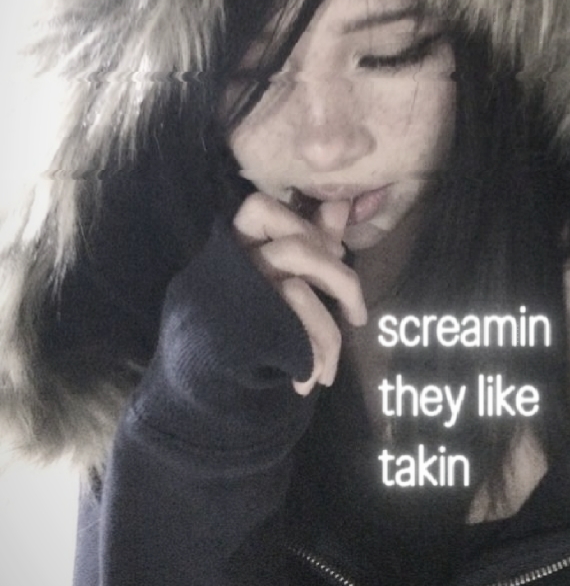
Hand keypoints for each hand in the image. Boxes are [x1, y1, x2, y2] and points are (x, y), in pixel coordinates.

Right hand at [232, 193, 367, 394]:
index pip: (258, 207)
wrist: (196, 381)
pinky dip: (314, 356)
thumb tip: (342, 204)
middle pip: (295, 250)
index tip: (335, 251)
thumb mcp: (275, 275)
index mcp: (234, 246)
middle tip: (358, 316)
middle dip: (341, 281)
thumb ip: (310, 240)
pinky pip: (291, 335)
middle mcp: (230, 268)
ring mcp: (231, 299)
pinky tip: (313, 377)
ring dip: (327, 335)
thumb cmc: (244, 320)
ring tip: (330, 369)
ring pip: (296, 294)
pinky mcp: (237, 336)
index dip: (303, 224)